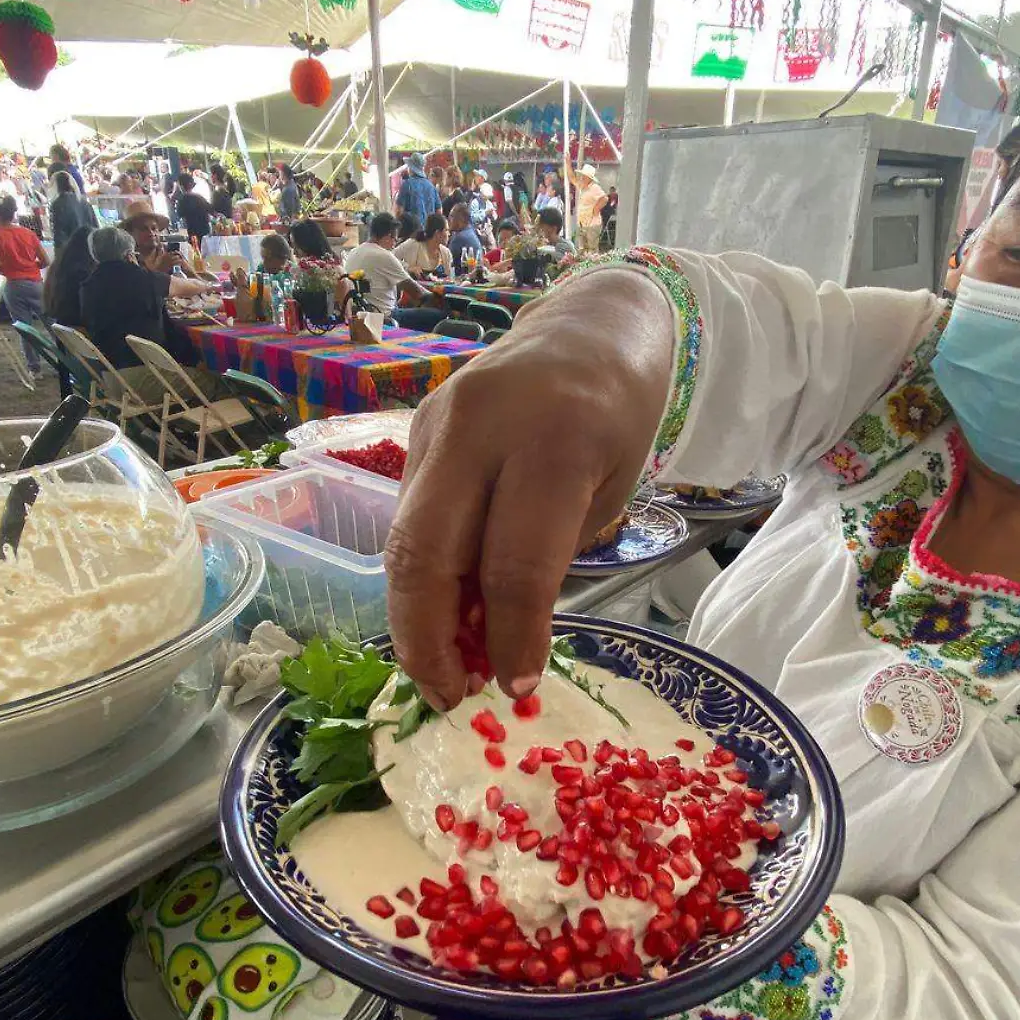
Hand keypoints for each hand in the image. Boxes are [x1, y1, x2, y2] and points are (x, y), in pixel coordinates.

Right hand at [385, 269, 674, 710]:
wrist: (588, 325)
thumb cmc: (616, 416)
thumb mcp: (610, 490)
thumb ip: (550, 559)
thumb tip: (498, 643)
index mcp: (554, 442)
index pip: (513, 565)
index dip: (510, 637)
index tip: (515, 686)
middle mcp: (482, 428)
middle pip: (426, 553)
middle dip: (426, 639)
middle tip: (448, 695)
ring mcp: (436, 423)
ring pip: (404, 541)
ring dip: (417, 615)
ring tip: (446, 666)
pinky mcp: (414, 430)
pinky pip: (410, 516)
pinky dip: (424, 575)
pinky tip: (446, 610)